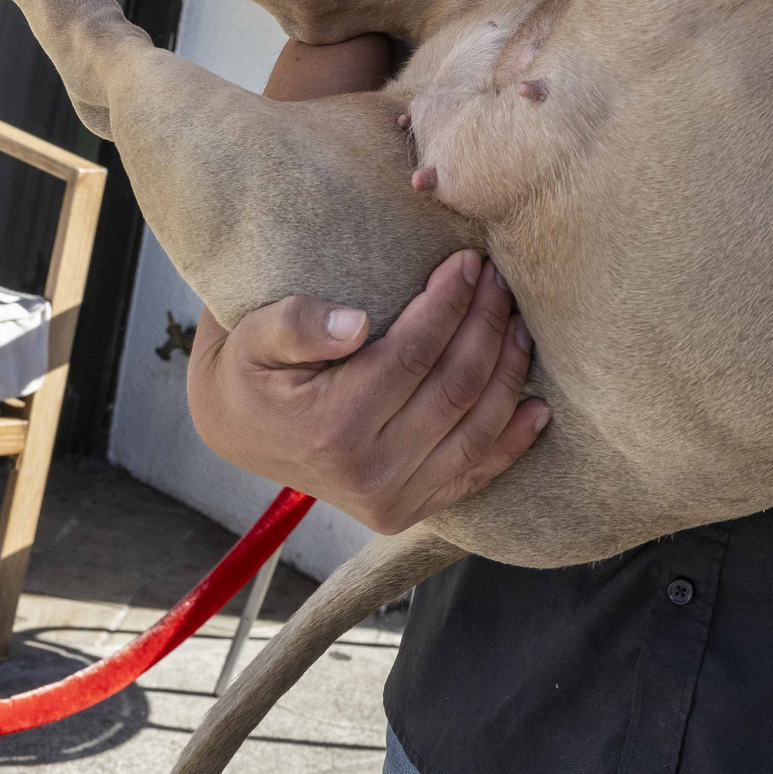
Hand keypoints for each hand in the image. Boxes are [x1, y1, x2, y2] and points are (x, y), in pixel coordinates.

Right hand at [186, 249, 547, 534]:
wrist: (235, 430)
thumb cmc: (249, 370)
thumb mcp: (250, 335)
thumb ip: (296, 324)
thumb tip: (354, 324)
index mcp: (331, 427)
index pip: (414, 354)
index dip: (449, 303)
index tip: (468, 261)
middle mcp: (367, 474)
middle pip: (455, 388)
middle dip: (485, 324)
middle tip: (498, 279)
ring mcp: (392, 501)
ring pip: (477, 429)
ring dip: (507, 371)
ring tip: (517, 322)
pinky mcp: (409, 511)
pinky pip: (475, 473)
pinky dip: (513, 440)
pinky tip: (537, 404)